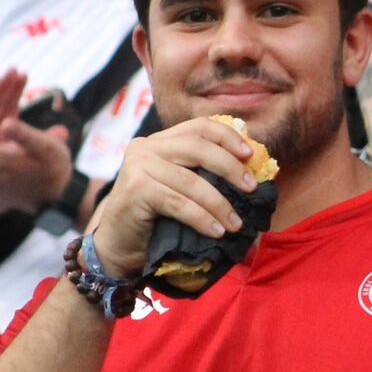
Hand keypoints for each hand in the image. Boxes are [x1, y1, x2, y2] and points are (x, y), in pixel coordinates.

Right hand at [84, 116, 261, 277]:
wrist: (120, 245)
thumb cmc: (157, 218)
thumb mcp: (183, 189)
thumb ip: (205, 175)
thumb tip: (251, 174)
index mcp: (161, 141)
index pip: (199, 126)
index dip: (228, 137)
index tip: (250, 155)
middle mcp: (147, 147)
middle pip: (197, 148)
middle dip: (230, 167)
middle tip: (251, 189)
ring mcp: (138, 166)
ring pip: (190, 180)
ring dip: (219, 203)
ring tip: (236, 223)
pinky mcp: (135, 189)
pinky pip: (178, 202)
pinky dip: (201, 218)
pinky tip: (216, 231)